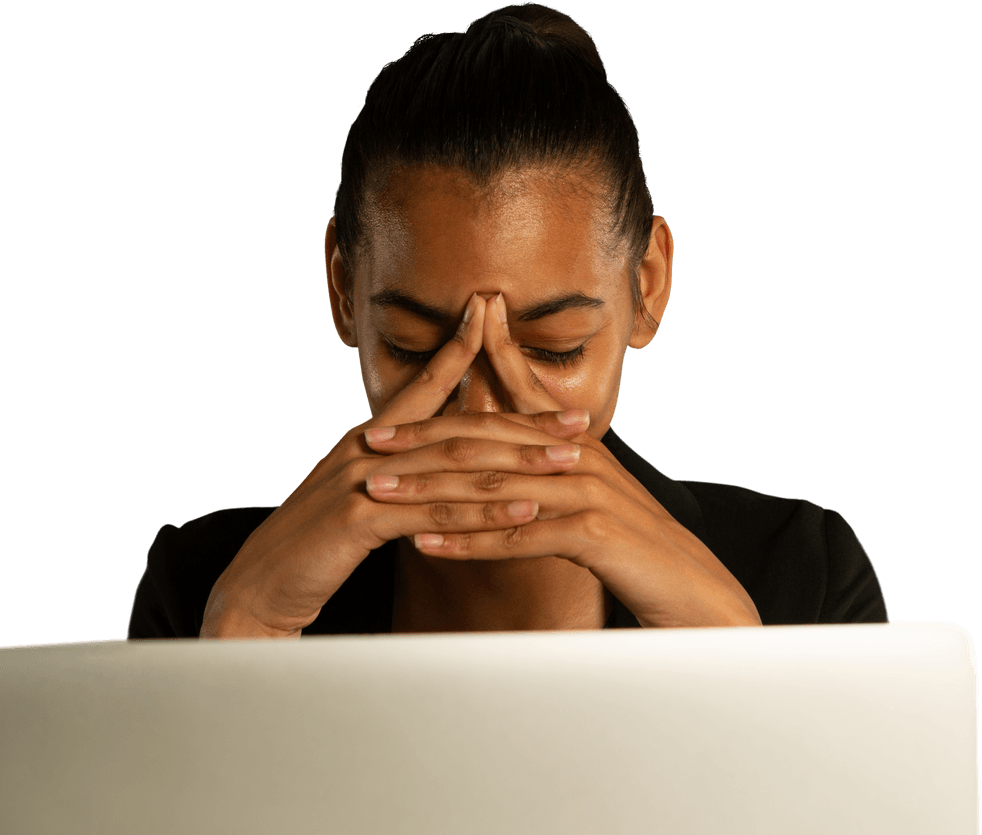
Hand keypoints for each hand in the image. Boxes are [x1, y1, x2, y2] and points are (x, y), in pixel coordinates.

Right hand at [200, 293, 588, 638]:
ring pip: (454, 465)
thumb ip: (393, 474)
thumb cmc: (311, 547)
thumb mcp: (354, 498)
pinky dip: (483, 511)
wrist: (255, 588)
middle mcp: (365, 448)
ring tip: (570, 461)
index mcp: (367, 440)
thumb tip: (431, 465)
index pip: (423, 387)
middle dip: (522, 420)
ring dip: (518, 462)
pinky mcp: (358, 519)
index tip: (495, 319)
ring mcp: (361, 480)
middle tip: (578, 418)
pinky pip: (435, 512)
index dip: (461, 351)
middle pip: (457, 426)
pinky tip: (525, 511)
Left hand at [363, 292, 761, 627]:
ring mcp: (587, 490)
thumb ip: (542, 466)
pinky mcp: (595, 530)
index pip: (493, 415)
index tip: (383, 418)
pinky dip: (470, 539)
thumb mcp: (583, 494)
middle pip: (485, 441)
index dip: (436, 416)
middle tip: (367, 445)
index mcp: (568, 442)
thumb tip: (499, 453)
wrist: (693, 588)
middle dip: (422, 442)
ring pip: (495, 485)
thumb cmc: (631, 544)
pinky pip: (519, 534)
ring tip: (380, 493)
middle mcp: (576, 455)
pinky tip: (427, 544)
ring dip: (432, 490)